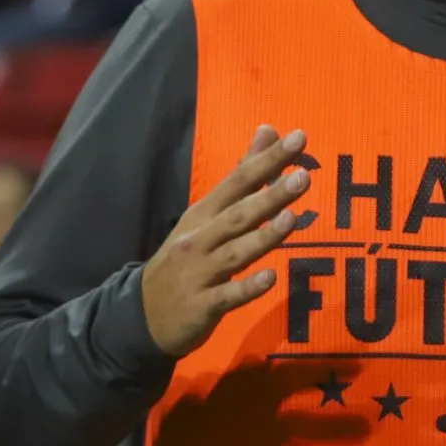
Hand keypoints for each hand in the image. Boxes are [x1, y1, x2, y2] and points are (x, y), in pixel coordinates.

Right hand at [139, 125, 308, 356]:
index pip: (237, 181)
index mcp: (203, 215)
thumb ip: (240, 177)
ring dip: (263, 237)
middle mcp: (200, 240)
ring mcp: (199, 273)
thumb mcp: (204, 216)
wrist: (142, 314)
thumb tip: (268, 131)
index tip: (297, 138)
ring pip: (235, 253)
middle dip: (270, 195)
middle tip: (303, 176)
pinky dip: (247, 287)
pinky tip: (271, 278)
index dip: (266, 160)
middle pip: (238, 215)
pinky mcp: (202, 306)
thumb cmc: (184, 259)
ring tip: (292, 218)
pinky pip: (228, 296)